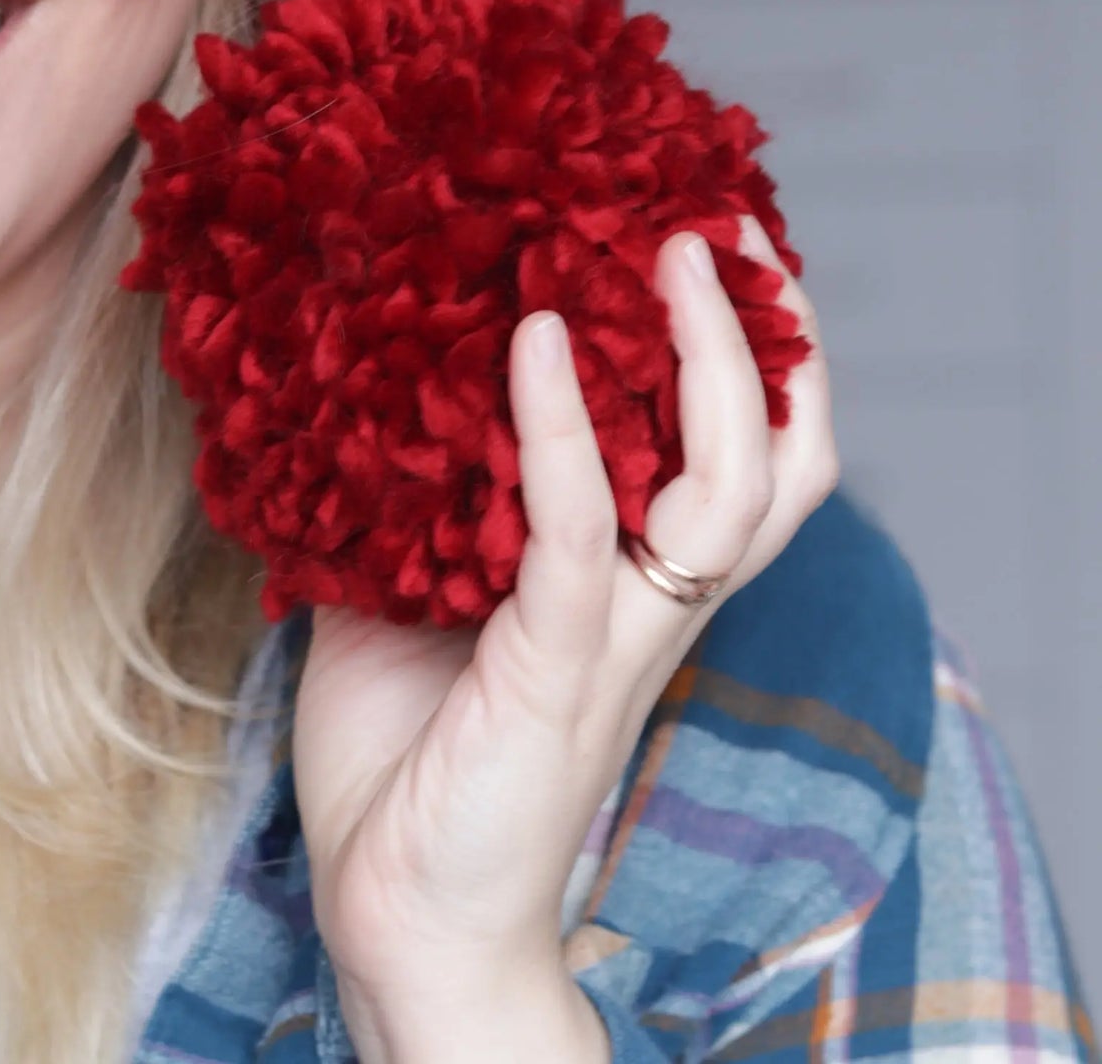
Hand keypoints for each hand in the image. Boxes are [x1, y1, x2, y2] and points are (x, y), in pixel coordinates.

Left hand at [291, 220, 838, 1052]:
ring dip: (709, 360)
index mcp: (634, 587)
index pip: (743, 458)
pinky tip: (533, 345)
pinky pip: (580, 533)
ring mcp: (617, 637)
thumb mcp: (408, 595)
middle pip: (777, 459)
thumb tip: (364, 382)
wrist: (397, 919)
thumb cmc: (409, 761)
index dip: (755, 355)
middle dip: (772, 337)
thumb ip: (415, 500)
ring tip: (664, 252)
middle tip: (719, 222)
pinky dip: (560, 431)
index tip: (711, 242)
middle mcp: (654, 607)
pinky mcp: (554, 670)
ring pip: (727, 486)